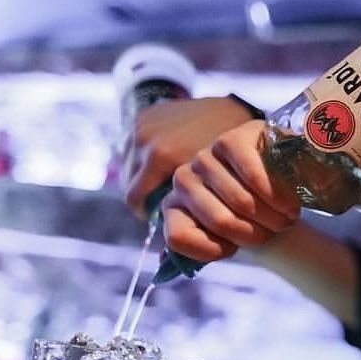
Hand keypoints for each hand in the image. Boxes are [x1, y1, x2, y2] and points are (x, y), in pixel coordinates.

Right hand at [123, 96, 253, 217]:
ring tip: (165, 185)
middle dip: (146, 197)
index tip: (164, 217)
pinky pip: (133, 148)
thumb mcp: (211, 184)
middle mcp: (145, 139)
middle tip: (165, 204)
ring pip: (129, 166)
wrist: (231, 111)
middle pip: (130, 184)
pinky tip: (164, 165)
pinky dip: (144, 159)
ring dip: (143, 178)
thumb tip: (167, 249)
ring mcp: (141, 125)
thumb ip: (189, 209)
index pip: (136, 201)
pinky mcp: (143, 116)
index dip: (148, 214)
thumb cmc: (227, 155)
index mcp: (161, 156)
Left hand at [162, 120, 300, 262]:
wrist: (284, 185)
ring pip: (241, 201)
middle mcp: (183, 180)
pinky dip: (276, 195)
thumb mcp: (229, 239)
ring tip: (286, 217)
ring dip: (273, 217)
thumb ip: (201, 246)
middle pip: (220, 222)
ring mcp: (204, 158)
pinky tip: (288, 203)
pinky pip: (252, 174)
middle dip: (257, 234)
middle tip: (275, 231)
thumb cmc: (254, 217)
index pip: (179, 237)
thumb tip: (166, 261)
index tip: (238, 247)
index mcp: (175, 207)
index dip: (217, 250)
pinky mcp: (231, 140)